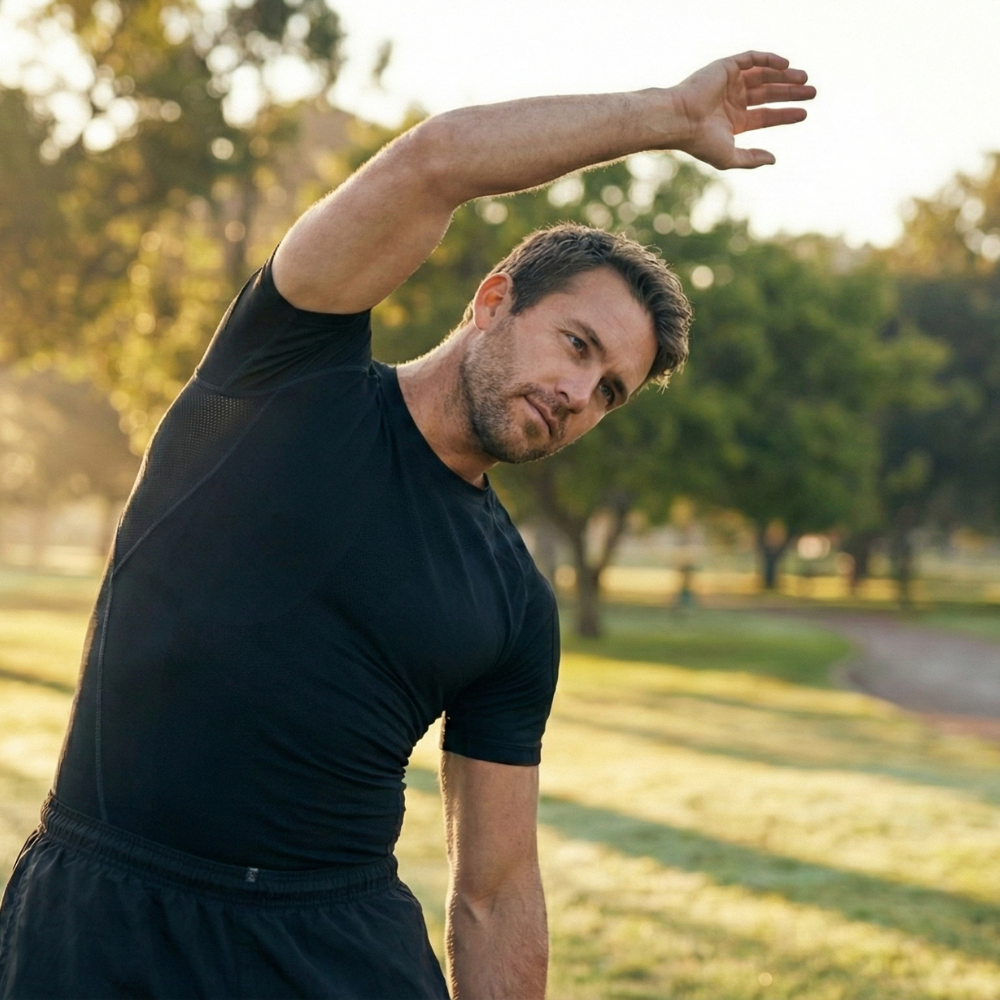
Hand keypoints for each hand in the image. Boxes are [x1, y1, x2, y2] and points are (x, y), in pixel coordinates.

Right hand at [670, 51, 814, 169]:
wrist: (680, 120)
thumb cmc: (700, 142)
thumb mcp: (729, 157)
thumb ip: (751, 159)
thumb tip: (773, 160)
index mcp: (733, 121)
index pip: (765, 115)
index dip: (785, 114)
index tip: (804, 113)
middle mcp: (732, 100)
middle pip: (768, 94)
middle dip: (790, 93)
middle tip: (812, 93)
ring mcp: (729, 83)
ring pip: (764, 75)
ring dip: (784, 75)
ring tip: (804, 78)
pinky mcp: (725, 67)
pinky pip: (752, 58)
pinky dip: (769, 59)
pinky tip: (786, 64)